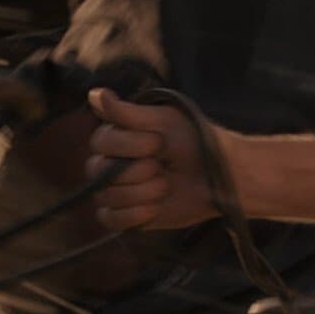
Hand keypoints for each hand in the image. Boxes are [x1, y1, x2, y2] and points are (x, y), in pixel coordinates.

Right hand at [84, 88, 220, 230]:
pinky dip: (135, 214)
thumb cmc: (195, 141)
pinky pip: (111, 219)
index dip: (130, 145)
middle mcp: (109, 162)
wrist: (220, 178)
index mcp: (116, 136)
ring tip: (167, 185)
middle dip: (137, 171)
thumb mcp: (164, 120)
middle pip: (97, 171)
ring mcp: (116, 190)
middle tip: (164, 166)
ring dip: (143, 192)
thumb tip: (94, 93)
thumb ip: (126, 112)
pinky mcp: (126, 216)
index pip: (100, 142)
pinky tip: (156, 206)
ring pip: (107, 196)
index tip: (159, 143)